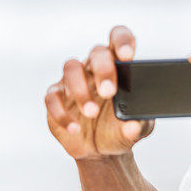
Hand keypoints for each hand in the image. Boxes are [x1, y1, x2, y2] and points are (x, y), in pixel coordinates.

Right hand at [45, 25, 153, 159]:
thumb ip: (139, 125)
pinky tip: (75, 127)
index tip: (127, 56)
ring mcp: (73, 81)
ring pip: (71, 68)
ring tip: (91, 113)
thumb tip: (134, 126)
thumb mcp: (137, 129)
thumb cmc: (121, 129)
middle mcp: (95, 68)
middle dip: (103, 70)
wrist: (102, 151)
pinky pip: (52, 97)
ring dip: (81, 90)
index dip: (122, 41)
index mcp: (119, 66)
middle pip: (97, 52)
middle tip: (109, 93)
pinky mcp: (56, 98)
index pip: (118, 39)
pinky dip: (62, 113)